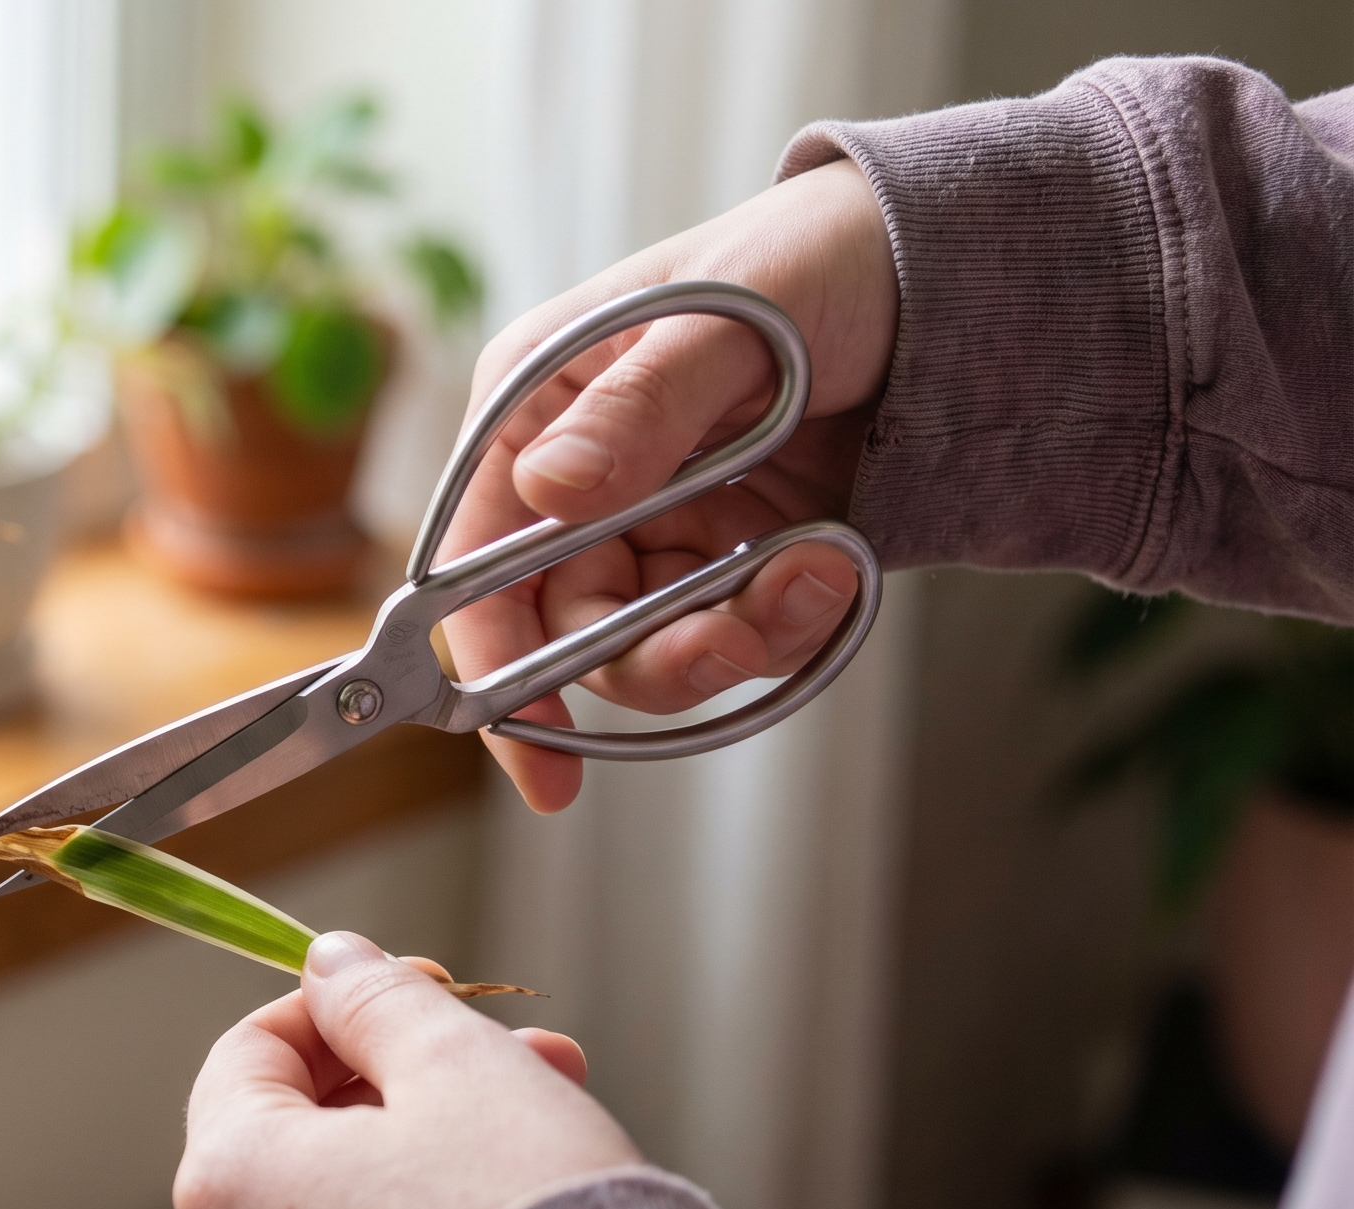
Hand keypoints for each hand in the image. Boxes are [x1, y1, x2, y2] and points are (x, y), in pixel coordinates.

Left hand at [176, 932, 639, 1208]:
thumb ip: (381, 1004)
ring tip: (550, 1150)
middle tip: (526, 1061)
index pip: (247, 1057)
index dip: (338, 1007)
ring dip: (427, 1180)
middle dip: (408, 1091)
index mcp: (229, 1187)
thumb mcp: (462, 1071)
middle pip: (300, 1152)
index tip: (428, 985)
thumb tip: (331, 964)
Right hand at [445, 158, 897, 812]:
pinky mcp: (720, 560)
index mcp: (535, 408)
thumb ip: (640, 405)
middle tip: (728, 647)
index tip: (538, 749)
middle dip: (646, 656)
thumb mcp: (729, 318)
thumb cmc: (812, 257)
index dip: (489, 658)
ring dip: (732, 639)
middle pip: (561, 629)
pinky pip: (728, 639)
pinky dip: (785, 626)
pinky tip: (833, 563)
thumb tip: (547, 490)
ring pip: (646, 650)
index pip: (472, 558)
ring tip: (817, 572)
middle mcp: (574, 483)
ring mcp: (648, 528)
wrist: (938, 271)